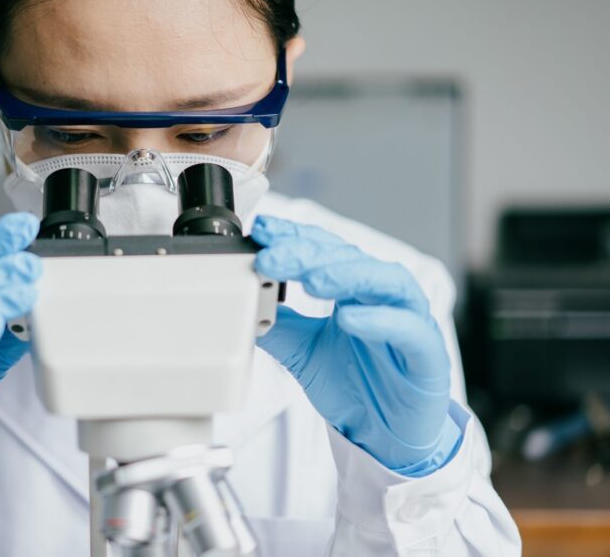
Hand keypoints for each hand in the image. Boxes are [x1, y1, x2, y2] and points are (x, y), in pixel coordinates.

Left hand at [252, 215, 461, 475]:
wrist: (388, 437)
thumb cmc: (356, 387)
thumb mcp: (303, 354)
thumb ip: (278, 327)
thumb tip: (242, 305)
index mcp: (355, 290)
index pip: (325, 251)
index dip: (295, 238)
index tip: (263, 232)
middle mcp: (383, 296)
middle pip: (349, 260)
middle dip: (308, 254)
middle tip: (272, 256)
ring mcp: (409, 320)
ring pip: (386, 281)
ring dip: (346, 274)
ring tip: (310, 279)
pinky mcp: (428, 354)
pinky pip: (409, 329)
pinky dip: (380, 320)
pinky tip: (349, 318)